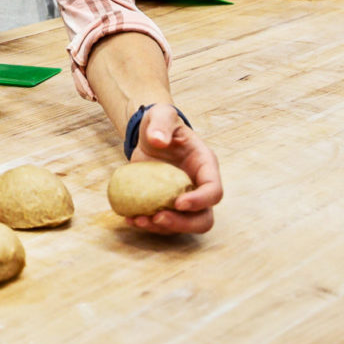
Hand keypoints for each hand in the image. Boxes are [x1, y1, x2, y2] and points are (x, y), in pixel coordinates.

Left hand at [123, 105, 223, 234]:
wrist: (149, 134)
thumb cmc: (160, 123)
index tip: (178, 203)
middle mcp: (199, 186)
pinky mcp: (167, 205)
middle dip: (183, 224)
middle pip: (203, 218)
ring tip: (138, 220)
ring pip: (183, 225)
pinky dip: (147, 225)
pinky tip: (130, 218)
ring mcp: (184, 199)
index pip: (213, 191)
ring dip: (162, 228)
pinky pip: (163, 223)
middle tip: (158, 218)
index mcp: (205, 166)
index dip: (200, 201)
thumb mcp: (161, 115)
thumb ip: (161, 123)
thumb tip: (158, 140)